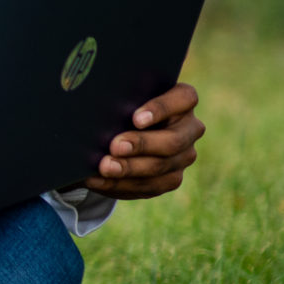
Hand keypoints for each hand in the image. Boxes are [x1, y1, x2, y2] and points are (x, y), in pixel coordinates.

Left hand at [81, 83, 202, 197]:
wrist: (118, 131)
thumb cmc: (120, 105)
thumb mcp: (121, 97)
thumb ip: (118, 98)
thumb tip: (93, 104)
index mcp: (183, 99)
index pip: (184, 98)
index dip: (161, 108)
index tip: (135, 118)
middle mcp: (190, 128)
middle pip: (173, 140)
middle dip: (141, 144)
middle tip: (115, 146)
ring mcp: (184, 155)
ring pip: (160, 166)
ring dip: (129, 168)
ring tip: (104, 167)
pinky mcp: (171, 178)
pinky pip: (149, 186)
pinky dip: (120, 183)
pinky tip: (98, 180)